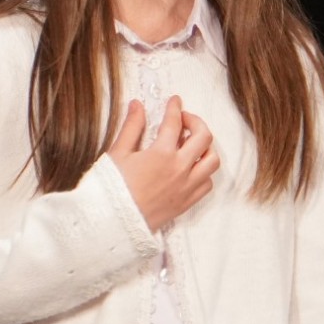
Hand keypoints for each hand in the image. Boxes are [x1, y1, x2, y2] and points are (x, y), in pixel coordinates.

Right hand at [107, 96, 218, 231]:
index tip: (174, 101)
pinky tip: (190, 168)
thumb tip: (137, 105)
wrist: (112, 222)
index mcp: (161, 154)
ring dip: (205, 147)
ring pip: (212, 160)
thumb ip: (131, 127)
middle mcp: (179, 169)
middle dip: (196, 122)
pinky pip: (207, 183)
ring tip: (191, 144)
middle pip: (204, 137)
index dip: (175, 107)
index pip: (174, 122)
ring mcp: (186, 187)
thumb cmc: (111, 188)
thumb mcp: (118, 153)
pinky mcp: (186, 202)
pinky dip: (204, 172)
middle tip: (184, 120)